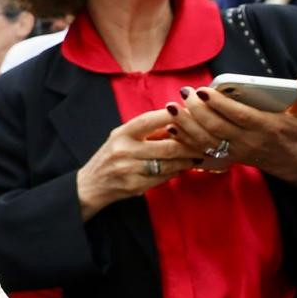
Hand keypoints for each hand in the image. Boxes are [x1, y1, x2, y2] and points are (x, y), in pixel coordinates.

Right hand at [74, 108, 201, 218]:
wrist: (91, 184)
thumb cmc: (111, 156)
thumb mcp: (123, 138)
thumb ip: (148, 131)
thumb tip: (179, 120)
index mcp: (121, 134)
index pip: (148, 120)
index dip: (170, 115)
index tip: (190, 111)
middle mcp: (124, 150)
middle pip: (167, 147)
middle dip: (190, 145)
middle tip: (205, 142)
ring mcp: (129, 170)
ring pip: (168, 164)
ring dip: (187, 160)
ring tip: (199, 155)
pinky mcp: (135, 186)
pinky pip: (163, 178)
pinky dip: (177, 172)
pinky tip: (183, 168)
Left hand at [168, 73, 296, 188]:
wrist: (294, 163)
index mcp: (266, 128)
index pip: (239, 116)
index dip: (220, 104)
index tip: (203, 90)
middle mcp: (248, 142)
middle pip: (217, 128)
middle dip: (197, 111)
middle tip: (183, 93)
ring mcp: (236, 152)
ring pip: (206, 141)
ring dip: (186, 125)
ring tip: (171, 108)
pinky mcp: (227, 158)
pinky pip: (203, 151)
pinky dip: (186, 141)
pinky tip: (171, 128)